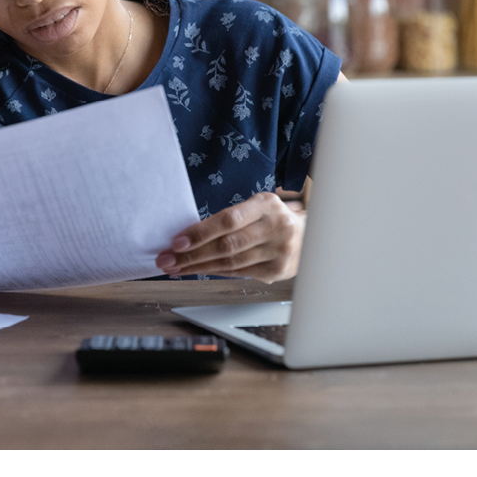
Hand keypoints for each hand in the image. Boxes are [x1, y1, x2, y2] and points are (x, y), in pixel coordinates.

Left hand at [155, 192, 304, 282]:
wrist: (309, 236)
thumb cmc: (271, 219)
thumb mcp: (256, 206)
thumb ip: (231, 218)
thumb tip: (188, 234)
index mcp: (266, 204)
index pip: (228, 220)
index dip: (201, 232)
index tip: (177, 242)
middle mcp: (275, 227)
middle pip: (227, 245)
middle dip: (192, 255)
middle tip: (167, 259)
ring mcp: (279, 251)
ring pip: (231, 263)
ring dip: (198, 267)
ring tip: (176, 268)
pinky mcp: (277, 271)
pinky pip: (239, 273)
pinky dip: (215, 272)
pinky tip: (198, 271)